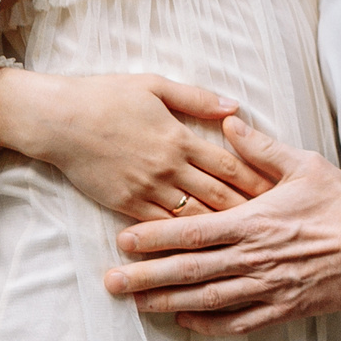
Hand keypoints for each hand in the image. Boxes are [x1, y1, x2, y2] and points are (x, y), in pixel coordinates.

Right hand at [0, 69, 282, 223]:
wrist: (59, 120)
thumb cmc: (107, 96)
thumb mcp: (156, 85)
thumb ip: (197, 99)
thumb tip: (234, 109)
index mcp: (180, 137)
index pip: (230, 164)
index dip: (257, 180)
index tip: (281, 195)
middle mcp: (168, 168)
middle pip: (218, 196)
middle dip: (249, 213)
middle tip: (277, 230)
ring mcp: (146, 189)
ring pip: (193, 218)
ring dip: (221, 232)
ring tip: (249, 246)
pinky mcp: (125, 204)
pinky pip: (160, 228)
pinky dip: (182, 242)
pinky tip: (201, 254)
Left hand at [103, 119, 340, 334]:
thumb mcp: (302, 164)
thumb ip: (260, 148)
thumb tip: (229, 125)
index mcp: (254, 221)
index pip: (192, 232)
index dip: (154, 237)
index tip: (123, 240)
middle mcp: (254, 258)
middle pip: (188, 271)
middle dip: (145, 276)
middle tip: (111, 282)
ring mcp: (267, 286)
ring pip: (206, 299)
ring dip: (167, 302)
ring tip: (136, 304)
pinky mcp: (284, 308)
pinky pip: (238, 322)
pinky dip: (208, 324)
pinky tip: (185, 322)